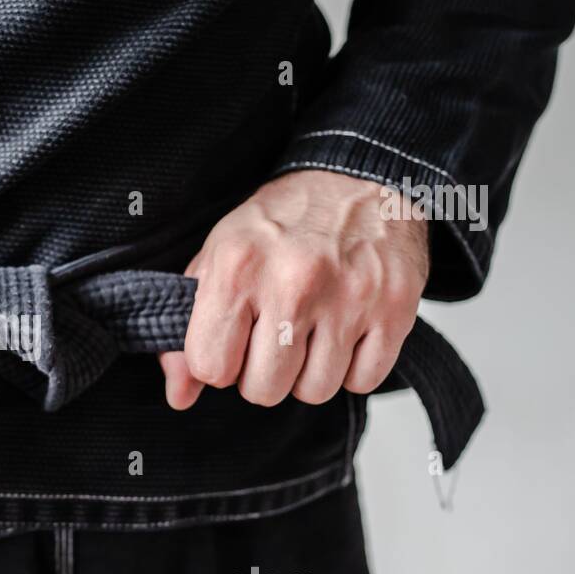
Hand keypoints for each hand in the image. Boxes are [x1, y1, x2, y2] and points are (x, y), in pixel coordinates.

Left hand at [160, 170, 428, 409]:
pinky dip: (352, 368)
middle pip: (264, 390)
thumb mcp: (216, 260)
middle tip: (273, 336)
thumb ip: (186, 332)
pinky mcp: (394, 309)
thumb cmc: (279, 224)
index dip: (219, 362)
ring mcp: (349, 297)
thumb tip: (180, 396)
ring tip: (309, 332)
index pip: (210, 367)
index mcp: (237, 268)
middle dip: (263, 373)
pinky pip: (363, 381)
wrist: (355, 178)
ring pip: (315, 391)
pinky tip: (344, 333)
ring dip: (308, 373)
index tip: (232, 341)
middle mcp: (292, 282)